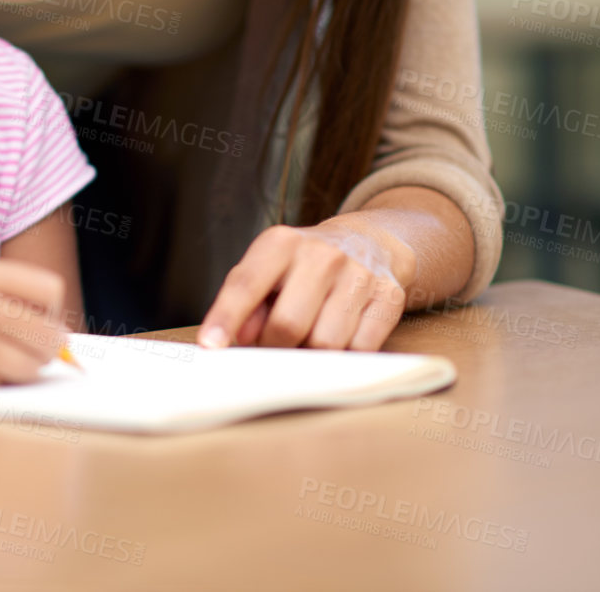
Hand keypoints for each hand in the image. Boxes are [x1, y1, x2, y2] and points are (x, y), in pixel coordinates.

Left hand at [199, 222, 412, 351]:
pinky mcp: (389, 297)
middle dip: (276, 346)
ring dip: (311, 354)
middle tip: (276, 344)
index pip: (246, 284)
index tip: (210, 346)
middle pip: (288, 326)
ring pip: (325, 344)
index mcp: (281, 243)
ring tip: (309, 337)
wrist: (370, 241)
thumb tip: (240, 337)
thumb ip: (248, 302)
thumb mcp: (268, 269)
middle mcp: (322, 254)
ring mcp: (360, 274)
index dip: (225, 318)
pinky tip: (340, 337)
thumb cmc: (304, 266)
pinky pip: (359, 350)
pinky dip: (344, 356)